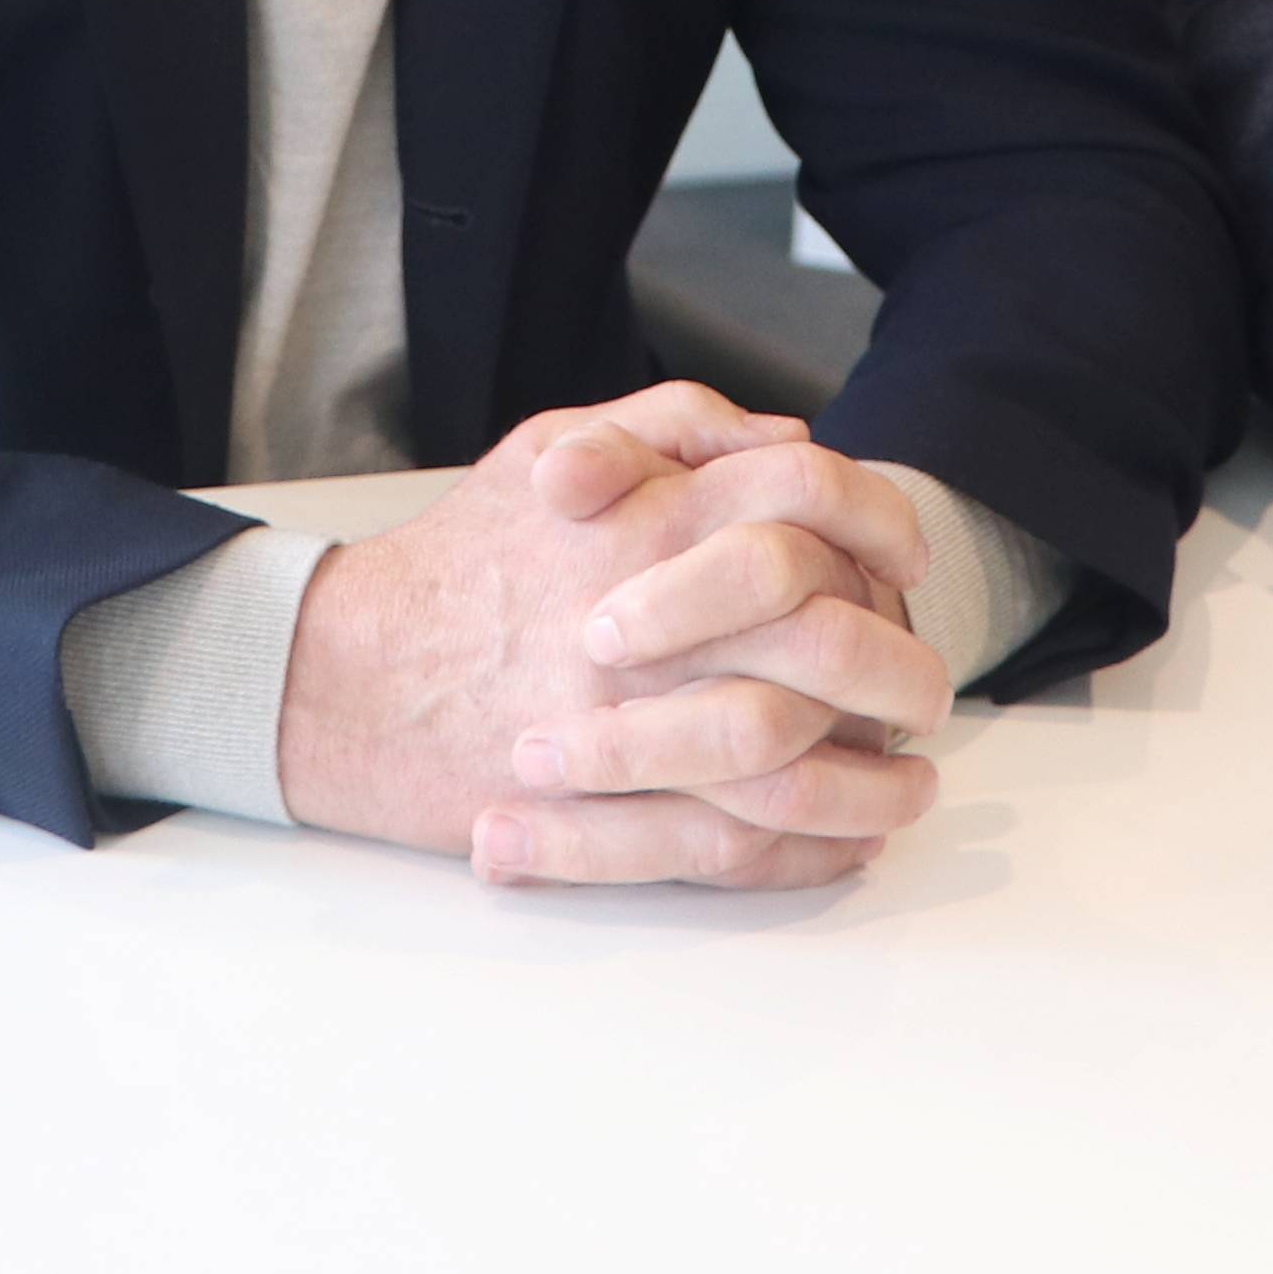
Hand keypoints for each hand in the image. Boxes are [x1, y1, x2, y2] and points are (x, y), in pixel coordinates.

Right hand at [275, 381, 952, 888]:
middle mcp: (661, 617)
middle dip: (906, 669)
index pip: (817, 501)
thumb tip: (788, 437)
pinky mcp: (612, 815)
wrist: (344, 675)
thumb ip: (673, 423)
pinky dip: (815, 850)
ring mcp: (638, 724)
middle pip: (835, 638)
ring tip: (911, 779)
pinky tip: (851, 840)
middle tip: (928, 686)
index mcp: (655, 517)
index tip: (908, 564)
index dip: (884, 526)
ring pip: (805, 759)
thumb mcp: (553, 444)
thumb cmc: (460, 560)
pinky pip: (746, 843)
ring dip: (878, 779)